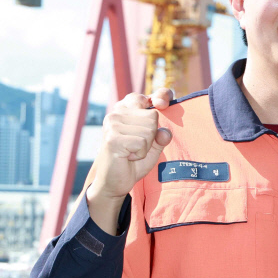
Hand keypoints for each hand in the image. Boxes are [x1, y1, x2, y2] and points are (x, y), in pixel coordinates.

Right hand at [84, 88, 176, 231]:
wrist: (115, 182)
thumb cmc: (133, 160)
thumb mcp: (153, 145)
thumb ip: (161, 135)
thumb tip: (165, 132)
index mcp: (126, 109)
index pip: (146, 96)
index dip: (160, 96)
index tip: (162, 104)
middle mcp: (117, 112)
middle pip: (153, 116)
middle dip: (151, 136)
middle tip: (136, 146)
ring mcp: (112, 123)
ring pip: (149, 130)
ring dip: (145, 147)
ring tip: (131, 152)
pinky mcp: (112, 137)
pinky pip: (142, 142)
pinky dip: (140, 154)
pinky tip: (127, 156)